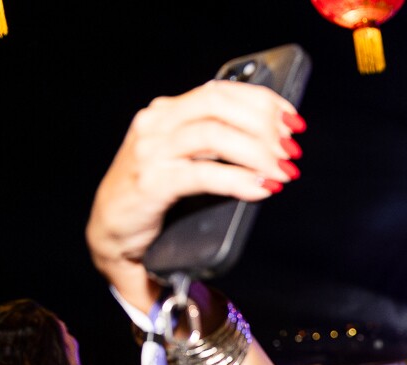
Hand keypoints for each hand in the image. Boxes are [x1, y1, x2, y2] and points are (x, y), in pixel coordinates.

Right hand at [85, 79, 303, 311]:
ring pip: (213, 135)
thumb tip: (273, 140)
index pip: (220, 91)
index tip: (292, 120)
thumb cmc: (158, 193)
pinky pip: (203, 175)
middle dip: (263, 123)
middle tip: (291, 147)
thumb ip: (218, 143)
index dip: (263, 101)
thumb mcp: (187, 158)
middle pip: (219, 105)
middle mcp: (156, 123)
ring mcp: (151, 151)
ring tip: (283, 170)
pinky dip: (239, 180)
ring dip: (258, 152)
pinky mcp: (151, 183)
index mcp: (168, 111)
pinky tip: (262, 189)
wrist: (114, 231)